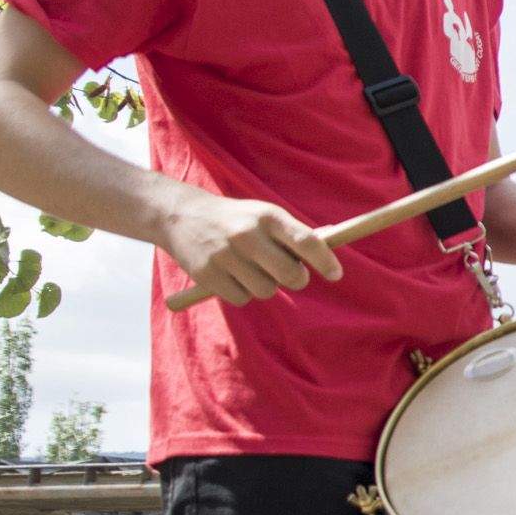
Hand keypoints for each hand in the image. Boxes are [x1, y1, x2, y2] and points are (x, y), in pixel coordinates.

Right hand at [159, 190, 340, 303]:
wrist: (179, 215)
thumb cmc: (236, 219)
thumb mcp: (264, 215)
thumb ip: (292, 235)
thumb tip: (328, 258)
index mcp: (268, 217)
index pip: (307, 242)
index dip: (326, 261)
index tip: (336, 275)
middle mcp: (247, 235)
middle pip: (290, 275)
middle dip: (297, 279)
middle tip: (291, 274)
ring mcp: (225, 256)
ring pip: (267, 291)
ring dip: (266, 286)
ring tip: (252, 269)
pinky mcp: (207, 275)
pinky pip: (242, 299)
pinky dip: (242, 293)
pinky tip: (232, 275)